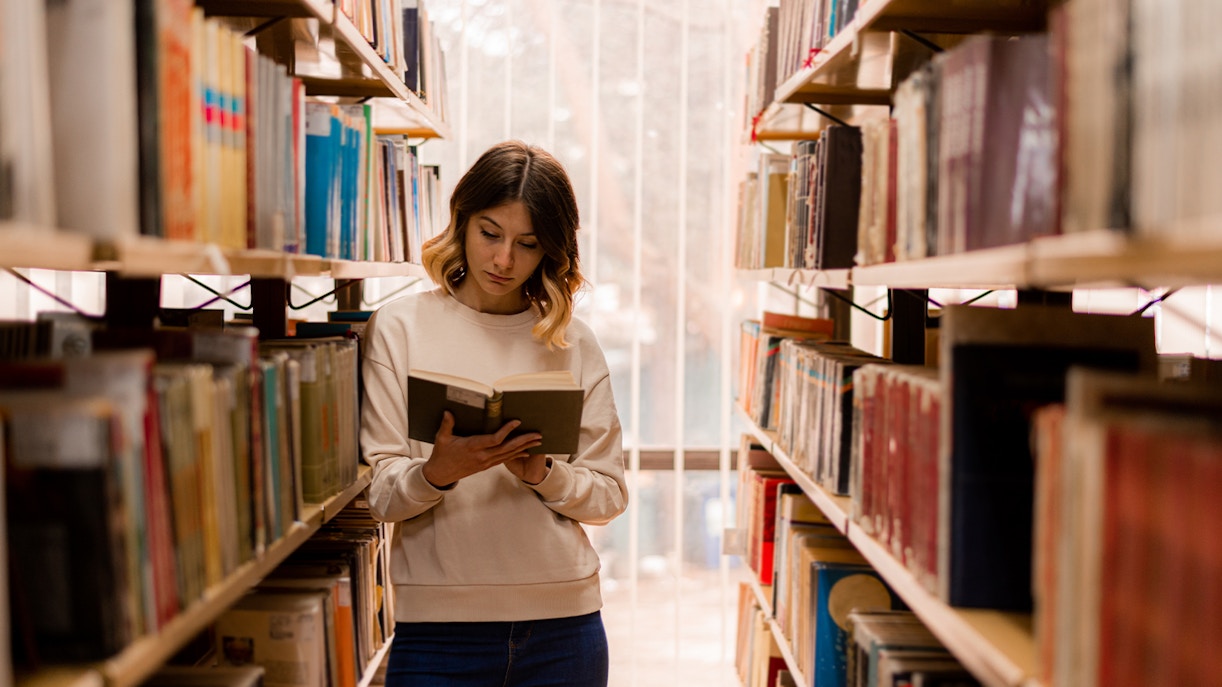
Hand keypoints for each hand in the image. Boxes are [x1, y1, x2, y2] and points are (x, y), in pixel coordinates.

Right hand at [421, 412, 542, 486]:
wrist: (441, 474)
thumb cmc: (441, 455)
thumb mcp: (442, 439)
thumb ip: (447, 425)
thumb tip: (448, 412)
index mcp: (472, 447)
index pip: (494, 439)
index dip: (507, 431)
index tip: (517, 421)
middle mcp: (482, 456)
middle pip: (507, 448)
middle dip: (523, 441)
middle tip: (537, 434)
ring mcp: (485, 462)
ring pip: (508, 455)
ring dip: (524, 447)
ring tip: (537, 441)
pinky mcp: (486, 466)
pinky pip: (504, 460)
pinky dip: (516, 455)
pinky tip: (527, 451)